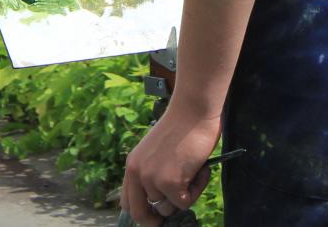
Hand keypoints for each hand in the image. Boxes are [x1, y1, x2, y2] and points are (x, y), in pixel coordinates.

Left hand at [120, 102, 221, 225]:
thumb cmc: (182, 128)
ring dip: (184, 196)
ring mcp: (152, 178)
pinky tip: (200, 169)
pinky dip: (196, 190)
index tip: (155, 216)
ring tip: (194, 171)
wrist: (193, 111)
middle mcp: (137, 173)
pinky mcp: (170, 182)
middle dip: (156, 220)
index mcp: (132, 165)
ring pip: (168, 208)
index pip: (127, 202)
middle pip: (140, 214)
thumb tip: (161, 203)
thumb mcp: (157, 153)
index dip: (142, 212)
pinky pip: (184, 202)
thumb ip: (153, 173)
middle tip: (174, 211)